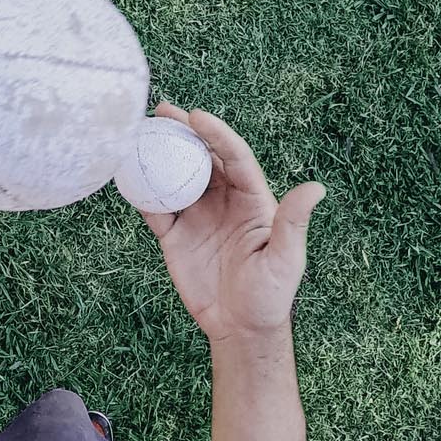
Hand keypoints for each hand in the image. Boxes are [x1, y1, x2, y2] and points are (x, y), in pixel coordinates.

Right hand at [140, 104, 325, 345]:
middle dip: (183, 132)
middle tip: (162, 111)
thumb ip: (293, 222)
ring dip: (158, 155)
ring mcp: (197, 217)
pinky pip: (155, 209)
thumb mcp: (286, 259)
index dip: (217, 135)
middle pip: (201, 158)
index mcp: (252, 199)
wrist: (240, 328)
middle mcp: (223, 201)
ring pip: (175, 177)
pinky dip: (140, 192)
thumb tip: (316, 188)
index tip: (197, 117)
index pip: (234, 157)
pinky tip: (124, 174)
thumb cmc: (271, 295)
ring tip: (137, 133)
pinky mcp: (175, 237)